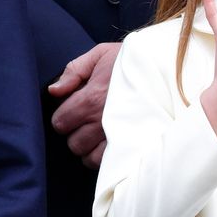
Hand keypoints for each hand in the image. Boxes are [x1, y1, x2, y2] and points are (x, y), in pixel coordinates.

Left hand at [47, 41, 121, 168]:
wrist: (163, 65)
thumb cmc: (130, 59)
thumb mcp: (100, 54)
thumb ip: (73, 70)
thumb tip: (54, 91)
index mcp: (91, 98)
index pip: (60, 122)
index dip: (63, 115)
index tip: (73, 108)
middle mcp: (101, 120)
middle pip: (73, 143)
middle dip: (76, 132)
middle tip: (87, 120)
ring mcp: (117, 135)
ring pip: (88, 157)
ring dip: (89, 147)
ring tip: (97, 132)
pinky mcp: (131, 144)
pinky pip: (107, 163)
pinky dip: (103, 156)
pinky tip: (108, 141)